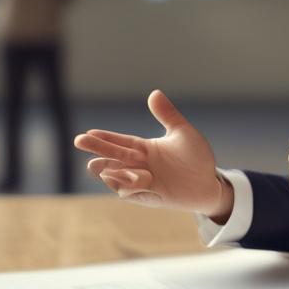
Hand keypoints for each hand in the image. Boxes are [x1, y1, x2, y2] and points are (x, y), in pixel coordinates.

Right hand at [73, 90, 232, 219]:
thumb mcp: (183, 133)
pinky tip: (132, 177)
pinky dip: (126, 184)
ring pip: (114, 175)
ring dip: (111, 169)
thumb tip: (154, 92)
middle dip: (96, 149)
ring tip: (101, 165)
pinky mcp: (145, 196)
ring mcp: (140, 181)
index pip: (120, 141)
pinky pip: (127, 192)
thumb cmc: (197, 158)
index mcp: (144, 148)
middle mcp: (138, 164)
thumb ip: (168, 115)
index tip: (88, 133)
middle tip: (80, 141)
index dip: (104, 137)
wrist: (208, 184)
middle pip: (111, 156)